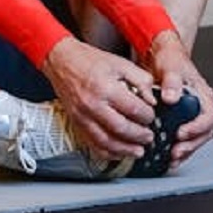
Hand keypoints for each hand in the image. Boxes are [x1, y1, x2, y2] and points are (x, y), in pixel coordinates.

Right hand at [41, 36, 155, 161]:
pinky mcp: (76, 122)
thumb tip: (152, 100)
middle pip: (122, 129)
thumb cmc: (88, 60)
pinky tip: (118, 152)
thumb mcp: (120, 62)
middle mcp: (92, 103)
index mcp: (105, 87)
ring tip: (138, 150)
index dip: (148, 116)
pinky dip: (107, 152)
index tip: (151, 116)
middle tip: (149, 136)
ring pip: (107, 142)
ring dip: (126, 150)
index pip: (134, 109)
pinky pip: (92, 144)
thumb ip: (141, 79)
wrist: (61, 59)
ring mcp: (82, 115)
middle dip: (141, 136)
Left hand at [141, 30, 212, 167]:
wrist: (162, 55)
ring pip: (195, 137)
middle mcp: (200, 107)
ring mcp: (190, 114)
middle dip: (190, 144)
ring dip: (185, 149)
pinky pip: (183, 137)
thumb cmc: (171, 59)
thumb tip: (171, 97)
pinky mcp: (179, 118)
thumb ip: (172, 82)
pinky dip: (177, 146)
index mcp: (203, 96)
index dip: (197, 128)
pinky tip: (167, 154)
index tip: (182, 133)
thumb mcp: (171, 67)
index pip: (208, 117)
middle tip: (176, 151)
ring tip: (171, 157)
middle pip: (203, 132)